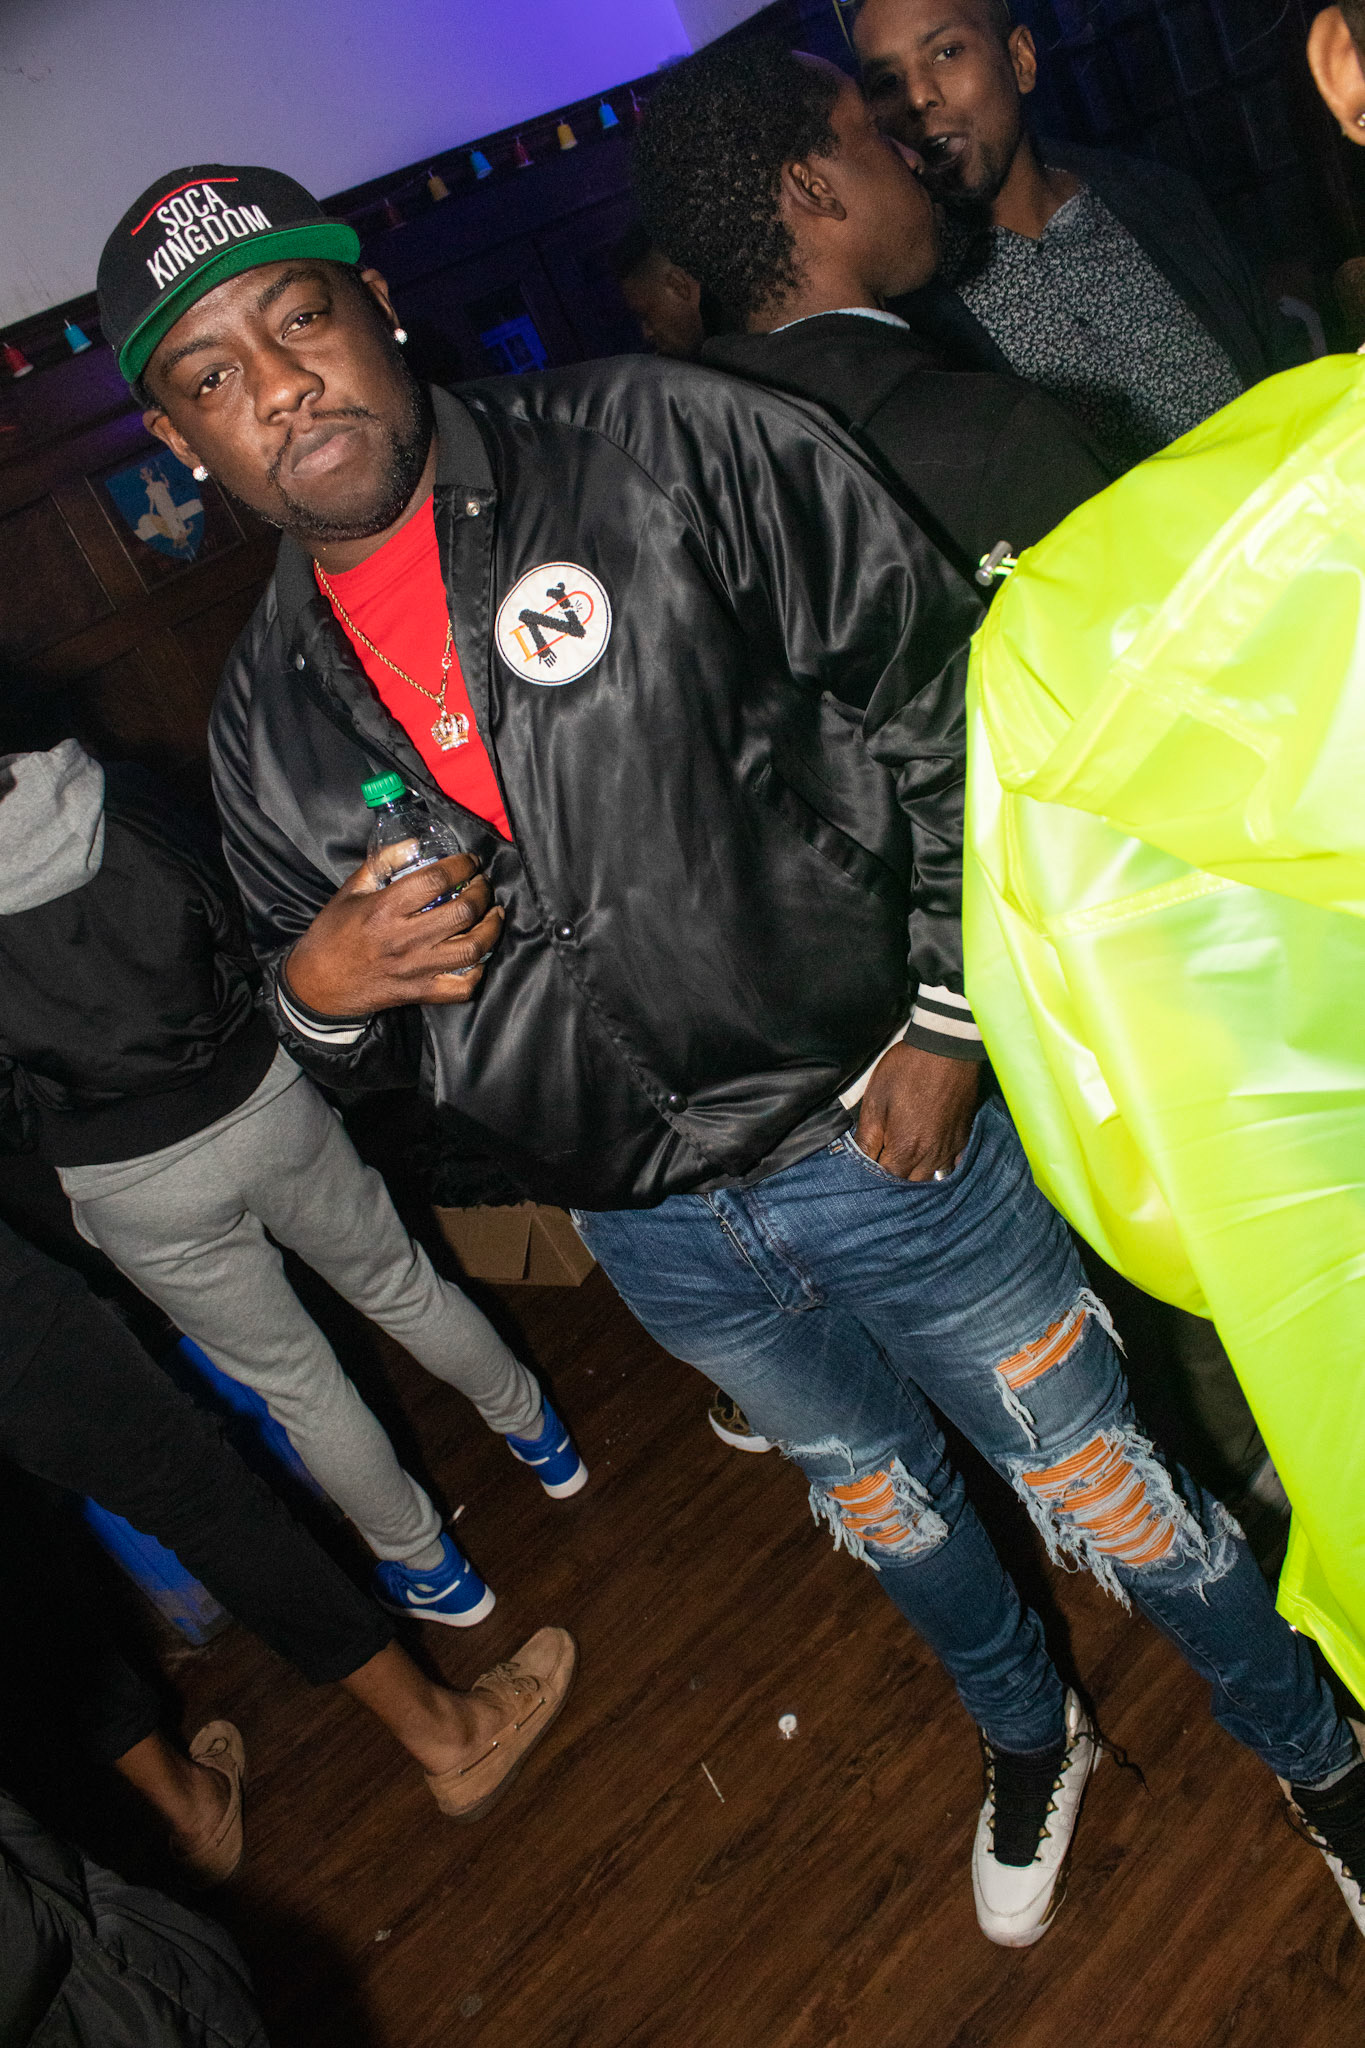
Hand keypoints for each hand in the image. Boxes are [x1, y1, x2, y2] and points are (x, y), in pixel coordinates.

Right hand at [284, 849, 503, 1015]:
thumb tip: (414, 844)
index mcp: (385, 909)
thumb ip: (382, 863)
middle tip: (482, 885)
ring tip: (493, 914)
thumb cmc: (332, 934)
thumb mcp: (350, 891)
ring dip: (491, 928)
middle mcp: (405, 938)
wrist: (316, 986)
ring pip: (472, 948)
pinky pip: (462, 987)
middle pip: (463, 911)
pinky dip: (478, 971)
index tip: (470, 862)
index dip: (462, 866)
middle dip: (482, 892)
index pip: (436, 880)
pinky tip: (479, 954)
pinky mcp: (421, 993)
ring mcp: (416, 968)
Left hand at [854, 1041, 980, 1182]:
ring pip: (932, 1176)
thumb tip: (860, 1159)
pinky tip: (930, 1151)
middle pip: (910, 1182)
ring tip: (906, 1156)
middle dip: (896, 1175)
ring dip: (917, 1172)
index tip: (869, 1159)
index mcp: (906, 1150)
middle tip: (885, 1157)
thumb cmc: (907, 1071)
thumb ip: (867, 1137)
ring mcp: (950, 1148)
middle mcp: (931, 1156)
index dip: (874, 1172)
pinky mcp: (963, 1137)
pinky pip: (952, 1163)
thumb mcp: (875, 1101)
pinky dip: (940, 1163)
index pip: (886, 1179)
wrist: (946, 1049)